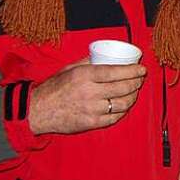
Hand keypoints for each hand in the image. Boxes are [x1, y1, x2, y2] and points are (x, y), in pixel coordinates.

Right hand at [27, 58, 145, 135]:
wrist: (38, 111)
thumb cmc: (54, 88)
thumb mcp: (70, 69)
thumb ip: (88, 62)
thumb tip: (105, 56)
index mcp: (85, 76)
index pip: (116, 72)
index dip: (133, 71)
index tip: (141, 69)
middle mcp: (90, 92)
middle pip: (124, 87)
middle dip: (137, 83)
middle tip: (140, 79)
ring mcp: (92, 109)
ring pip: (123, 104)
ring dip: (133, 97)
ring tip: (134, 92)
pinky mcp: (91, 123)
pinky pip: (115, 117)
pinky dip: (123, 111)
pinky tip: (124, 105)